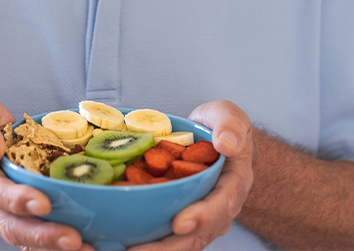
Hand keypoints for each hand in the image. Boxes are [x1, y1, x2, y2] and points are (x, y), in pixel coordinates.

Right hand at [0, 97, 94, 250]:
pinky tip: (86, 245)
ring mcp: (7, 211)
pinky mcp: (24, 214)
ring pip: (27, 237)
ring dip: (54, 246)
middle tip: (72, 239)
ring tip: (86, 248)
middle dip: (43, 235)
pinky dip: (57, 245)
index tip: (43, 203)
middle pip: (13, 226)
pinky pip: (38, 236)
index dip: (18, 200)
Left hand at [129, 100, 253, 250]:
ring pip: (180, 243)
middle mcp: (219, 208)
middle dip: (168, 246)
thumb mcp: (228, 115)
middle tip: (136, 250)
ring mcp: (201, 219)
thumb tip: (226, 143)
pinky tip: (120, 244)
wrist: (217, 141)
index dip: (202, 215)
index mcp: (234, 183)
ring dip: (154, 249)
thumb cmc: (220, 128)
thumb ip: (230, 125)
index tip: (180, 223)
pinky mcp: (182, 219)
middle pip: (197, 234)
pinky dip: (146, 242)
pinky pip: (166, 236)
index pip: (222, 203)